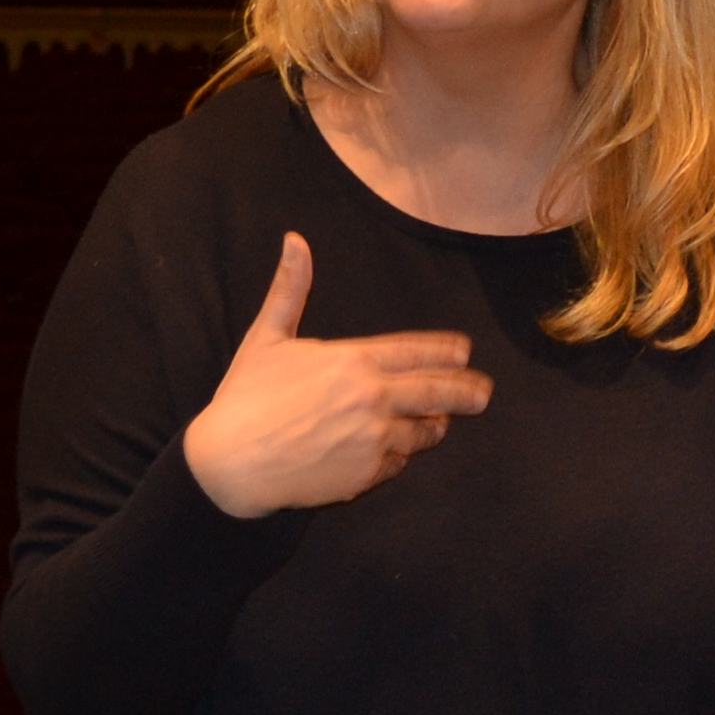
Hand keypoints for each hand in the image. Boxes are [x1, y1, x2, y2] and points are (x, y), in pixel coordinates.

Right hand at [178, 231, 491, 517]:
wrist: (231, 464)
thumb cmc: (245, 398)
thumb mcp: (267, 338)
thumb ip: (290, 290)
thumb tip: (295, 240)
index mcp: (354, 360)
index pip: (419, 352)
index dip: (448, 353)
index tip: (465, 354)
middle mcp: (373, 397)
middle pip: (438, 392)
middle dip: (467, 393)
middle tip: (483, 394)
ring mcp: (374, 438)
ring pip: (424, 432)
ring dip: (433, 427)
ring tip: (438, 424)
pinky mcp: (368, 474)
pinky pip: (399, 464)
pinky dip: (398, 457)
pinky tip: (392, 453)